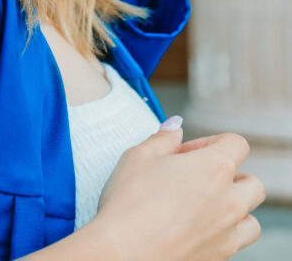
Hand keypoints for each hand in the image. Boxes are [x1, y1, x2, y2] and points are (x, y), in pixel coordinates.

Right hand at [92, 127, 265, 260]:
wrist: (123, 254)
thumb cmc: (129, 201)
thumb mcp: (139, 156)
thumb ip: (163, 138)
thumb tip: (175, 127)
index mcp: (215, 168)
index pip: (237, 144)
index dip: (211, 142)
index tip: (187, 153)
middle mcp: (230, 202)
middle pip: (253, 184)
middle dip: (231, 177)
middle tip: (198, 179)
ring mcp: (227, 235)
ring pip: (251, 220)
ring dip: (235, 211)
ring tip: (204, 209)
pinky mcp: (219, 260)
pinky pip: (234, 246)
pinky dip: (222, 236)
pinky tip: (193, 231)